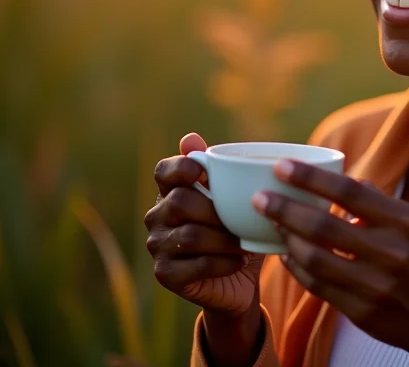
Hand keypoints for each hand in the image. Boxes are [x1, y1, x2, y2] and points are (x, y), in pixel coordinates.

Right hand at [144, 133, 264, 316]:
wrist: (240, 277)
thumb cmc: (237, 227)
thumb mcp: (234, 196)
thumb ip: (217, 168)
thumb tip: (189, 138)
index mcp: (171, 190)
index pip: (163, 171)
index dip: (180, 167)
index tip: (203, 172)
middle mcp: (157, 215)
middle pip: (180, 202)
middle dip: (215, 210)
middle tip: (241, 217)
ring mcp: (157, 245)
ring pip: (191, 235)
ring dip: (224, 239)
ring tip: (244, 242)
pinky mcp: (165, 274)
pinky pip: (196, 265)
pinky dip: (224, 262)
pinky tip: (238, 260)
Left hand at [252, 160, 408, 366]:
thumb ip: (380, 204)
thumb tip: (347, 179)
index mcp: (405, 222)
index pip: (349, 192)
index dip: (311, 178)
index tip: (281, 167)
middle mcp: (392, 252)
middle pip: (324, 226)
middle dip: (285, 208)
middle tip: (259, 197)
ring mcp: (376, 285)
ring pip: (315, 257)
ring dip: (287, 237)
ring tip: (270, 222)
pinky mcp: (362, 311)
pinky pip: (318, 285)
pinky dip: (297, 267)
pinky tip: (287, 253)